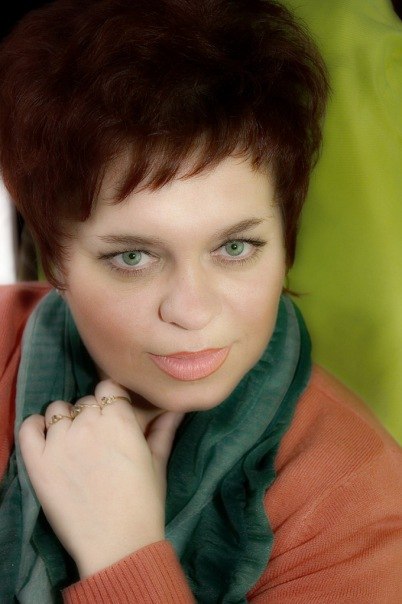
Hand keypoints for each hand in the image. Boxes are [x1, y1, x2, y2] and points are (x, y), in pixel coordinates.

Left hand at [19, 380, 183, 577]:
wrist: (118, 544)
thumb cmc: (144, 504)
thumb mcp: (157, 464)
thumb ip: (164, 431)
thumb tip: (176, 408)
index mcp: (120, 420)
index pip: (108, 387)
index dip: (111, 400)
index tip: (114, 418)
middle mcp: (88, 424)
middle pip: (85, 401)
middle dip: (91, 415)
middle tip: (98, 440)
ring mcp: (60, 441)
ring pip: (57, 411)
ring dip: (65, 421)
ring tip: (73, 443)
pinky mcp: (38, 462)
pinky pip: (29, 428)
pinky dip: (35, 427)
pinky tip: (46, 437)